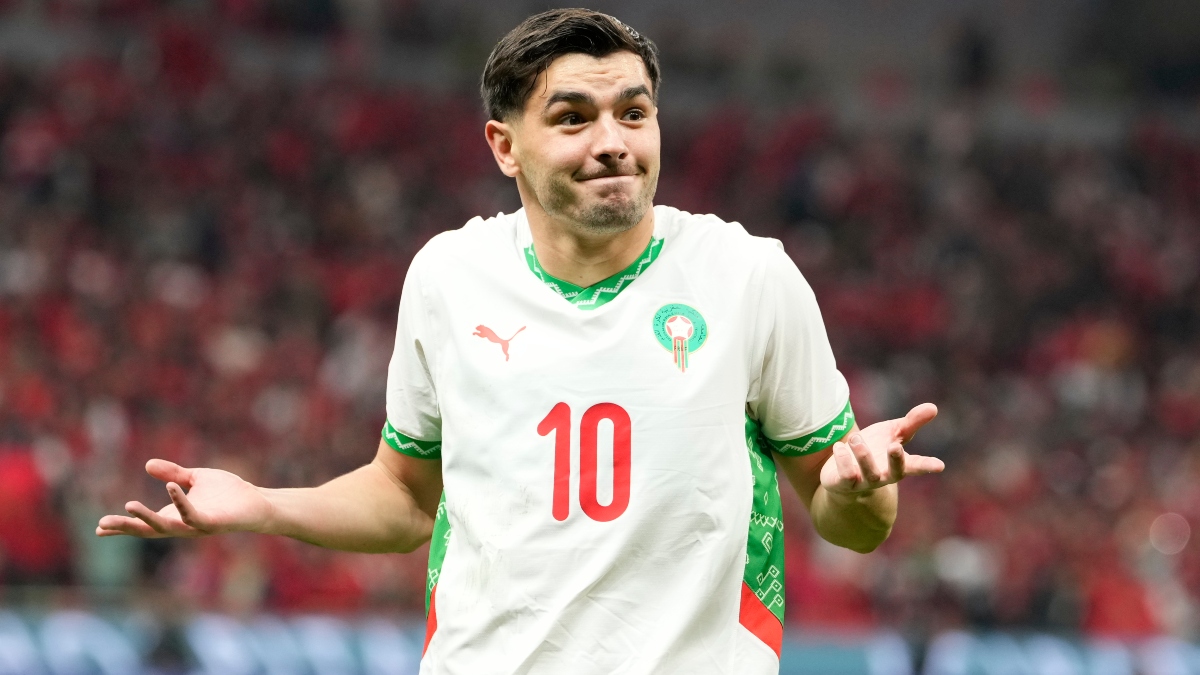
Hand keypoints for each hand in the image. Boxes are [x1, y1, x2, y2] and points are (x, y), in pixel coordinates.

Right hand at [96, 459, 273, 537]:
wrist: (257, 501)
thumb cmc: (228, 494)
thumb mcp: (194, 479)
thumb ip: (172, 473)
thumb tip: (147, 464)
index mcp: (174, 515)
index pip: (143, 524)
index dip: (122, 527)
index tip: (99, 529)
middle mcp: (182, 524)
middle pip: (147, 530)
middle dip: (125, 528)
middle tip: (102, 525)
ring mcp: (196, 526)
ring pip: (166, 527)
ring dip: (146, 518)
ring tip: (128, 505)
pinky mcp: (212, 523)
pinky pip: (192, 515)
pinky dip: (180, 502)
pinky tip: (171, 487)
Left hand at [820, 403, 943, 496]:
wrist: (842, 471)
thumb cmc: (873, 449)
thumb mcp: (892, 433)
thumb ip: (911, 423)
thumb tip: (933, 407)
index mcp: (897, 463)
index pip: (915, 465)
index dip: (927, 465)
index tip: (940, 465)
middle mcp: (884, 475)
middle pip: (894, 474)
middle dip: (896, 461)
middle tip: (895, 446)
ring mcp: (864, 481)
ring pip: (869, 473)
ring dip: (863, 455)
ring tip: (856, 437)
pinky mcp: (844, 483)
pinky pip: (845, 476)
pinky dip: (842, 460)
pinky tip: (839, 446)